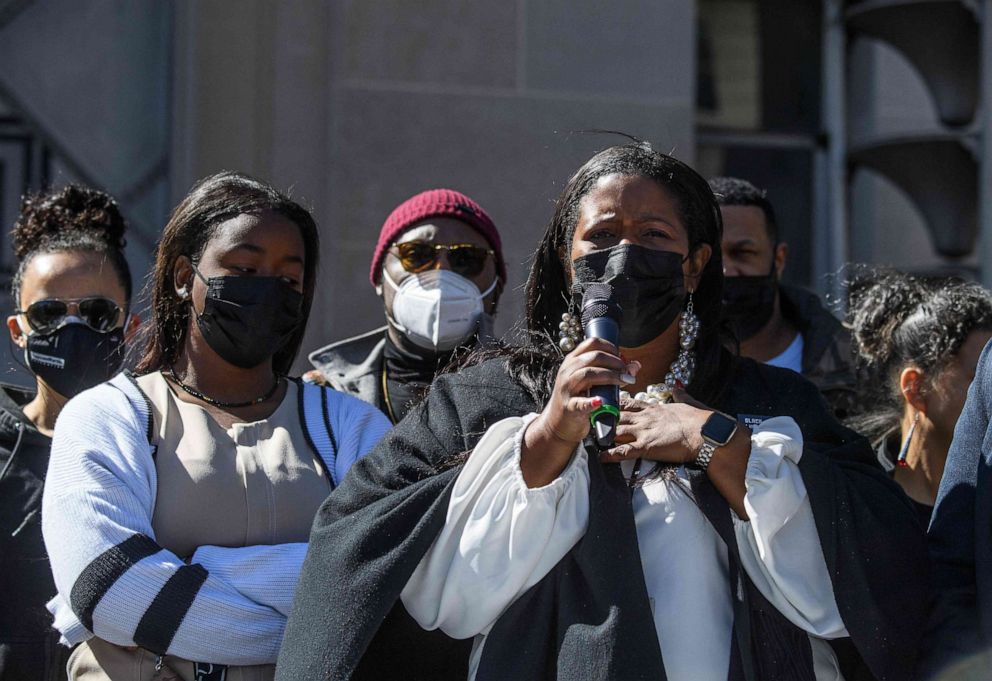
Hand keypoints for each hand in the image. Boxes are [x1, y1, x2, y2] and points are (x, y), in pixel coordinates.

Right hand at [520, 337, 638, 486]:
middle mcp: (568, 371)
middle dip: (615, 362)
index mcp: (573, 361)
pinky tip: (601, 401)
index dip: (611, 347)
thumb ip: (611, 372)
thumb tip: (635, 366)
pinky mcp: (569, 407)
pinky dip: (591, 402)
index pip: (592, 343)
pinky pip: (580, 403)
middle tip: (627, 372)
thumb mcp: (592, 382)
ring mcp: (567, 389)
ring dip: (610, 376)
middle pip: (593, 357)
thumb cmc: (578, 399)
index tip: (622, 357)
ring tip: (624, 380)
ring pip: (588, 374)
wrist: (558, 423)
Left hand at [601, 387, 710, 463]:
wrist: (706, 433)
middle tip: (590, 420)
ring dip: (603, 435)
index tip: (604, 403)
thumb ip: (680, 396)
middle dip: (603, 418)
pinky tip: (601, 457)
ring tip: (590, 437)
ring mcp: (644, 432)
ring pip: (616, 431)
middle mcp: (645, 418)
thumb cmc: (701, 420)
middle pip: (617, 416)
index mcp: (654, 408)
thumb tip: (678, 387)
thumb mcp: (688, 403)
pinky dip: (610, 455)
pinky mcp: (646, 447)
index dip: (615, 404)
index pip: (629, 404)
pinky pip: (624, 452)